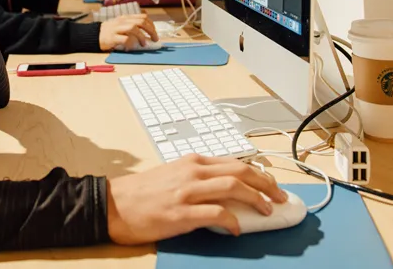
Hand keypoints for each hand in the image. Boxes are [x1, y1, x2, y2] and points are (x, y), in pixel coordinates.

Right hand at [99, 14, 158, 50]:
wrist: (94, 35)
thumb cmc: (110, 31)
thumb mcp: (121, 24)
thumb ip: (132, 25)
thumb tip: (148, 31)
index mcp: (126, 17)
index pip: (143, 17)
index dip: (151, 25)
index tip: (154, 32)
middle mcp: (122, 21)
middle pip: (141, 22)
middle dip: (151, 31)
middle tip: (155, 39)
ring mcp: (116, 28)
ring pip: (133, 28)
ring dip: (142, 36)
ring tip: (144, 44)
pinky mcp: (112, 38)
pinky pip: (124, 39)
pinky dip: (130, 44)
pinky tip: (131, 48)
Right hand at [107, 154, 287, 242]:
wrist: (111, 204)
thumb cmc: (140, 193)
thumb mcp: (171, 176)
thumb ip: (197, 179)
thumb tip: (224, 192)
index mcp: (191, 161)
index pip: (234, 162)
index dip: (258, 174)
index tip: (271, 185)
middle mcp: (192, 171)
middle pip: (241, 171)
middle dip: (267, 184)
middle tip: (281, 198)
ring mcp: (187, 191)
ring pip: (234, 187)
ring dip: (257, 199)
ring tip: (267, 212)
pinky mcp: (181, 213)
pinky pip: (217, 214)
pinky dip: (232, 222)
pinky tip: (236, 230)